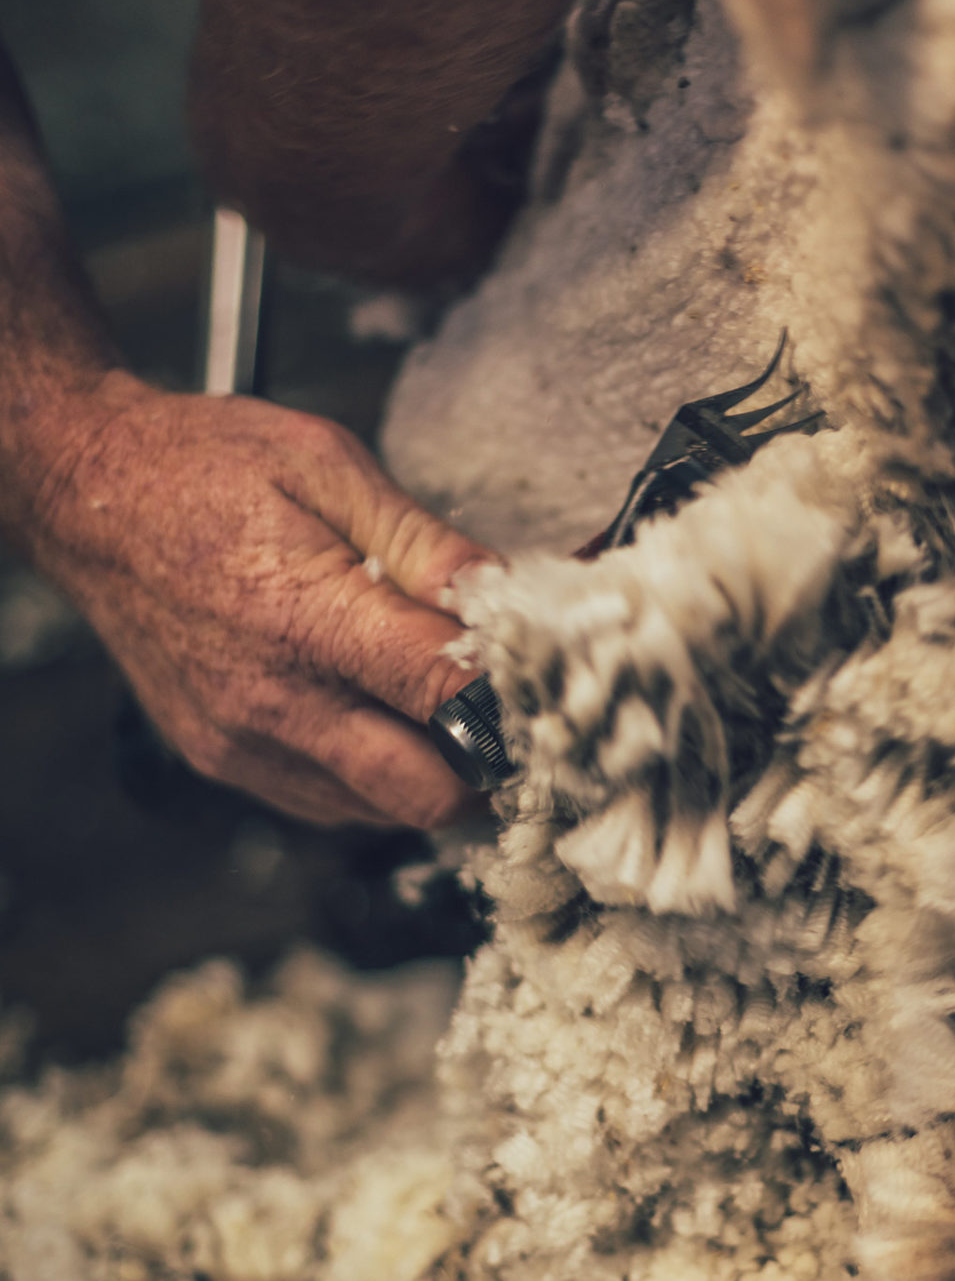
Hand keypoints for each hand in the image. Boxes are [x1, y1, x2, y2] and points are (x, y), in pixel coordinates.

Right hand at [32, 371, 494, 827]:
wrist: (88, 497)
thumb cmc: (204, 468)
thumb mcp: (328, 466)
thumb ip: (426, 542)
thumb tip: (506, 594)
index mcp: (308, 619)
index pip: (445, 696)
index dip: (512, 694)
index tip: (541, 675)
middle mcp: (273, 702)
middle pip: (424, 796)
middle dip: (484, 767)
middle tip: (506, 715)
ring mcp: (243, 744)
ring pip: (378, 814)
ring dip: (426, 777)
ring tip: (433, 706)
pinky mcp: (222, 761)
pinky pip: (326, 804)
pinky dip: (369, 779)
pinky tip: (373, 716)